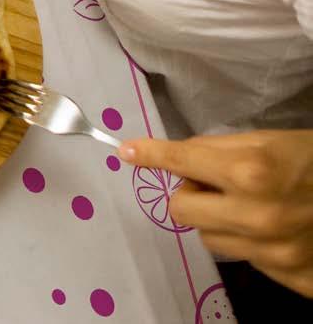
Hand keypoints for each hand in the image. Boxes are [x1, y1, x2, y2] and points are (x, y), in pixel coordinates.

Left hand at [119, 132, 312, 297]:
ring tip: (249, 205)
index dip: (151, 155)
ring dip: (218, 222)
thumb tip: (176, 158)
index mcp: (250, 171)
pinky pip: (247, 261)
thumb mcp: (268, 140)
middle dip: (190, 195)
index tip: (126, 152)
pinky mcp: (293, 280)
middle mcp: (258, 217)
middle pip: (181, 212)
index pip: (181, 162)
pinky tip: (275, 228)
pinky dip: (251, 244)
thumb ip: (219, 151)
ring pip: (209, 241)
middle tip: (212, 183)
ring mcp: (275, 254)